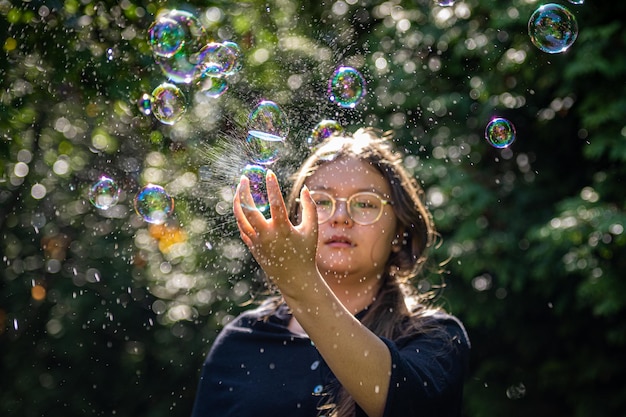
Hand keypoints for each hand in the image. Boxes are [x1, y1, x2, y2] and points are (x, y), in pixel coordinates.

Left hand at [233, 170, 318, 294]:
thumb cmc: (306, 252)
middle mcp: (267, 235)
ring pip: (240, 218)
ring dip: (237, 202)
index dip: (272, 187)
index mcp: (283, 230)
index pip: (276, 204)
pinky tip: (243, 204)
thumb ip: (310, 207)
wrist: (295, 278)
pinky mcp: (252, 246)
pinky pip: (242, 227)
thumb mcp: (312, 229)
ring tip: (240, 188)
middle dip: (244, 192)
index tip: (270, 173)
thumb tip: (305, 188)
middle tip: (244, 178)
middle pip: (249, 210)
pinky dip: (240, 215)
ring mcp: (257, 241)